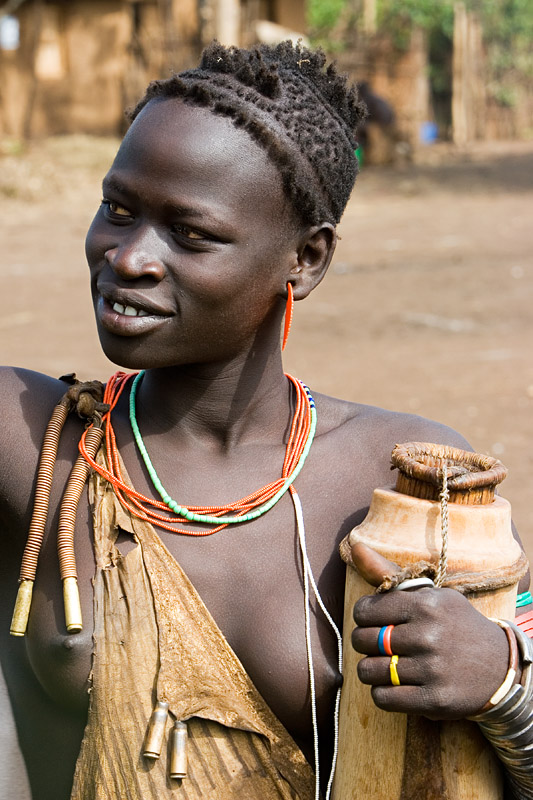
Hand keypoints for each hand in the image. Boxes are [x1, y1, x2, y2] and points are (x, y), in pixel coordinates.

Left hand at [350, 542, 509, 719]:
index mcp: (425, 605)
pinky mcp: (434, 700)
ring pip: (368, 671)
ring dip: (371, 670)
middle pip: (363, 640)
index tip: (373, 621)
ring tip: (385, 665)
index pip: (365, 610)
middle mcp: (428, 635)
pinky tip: (395, 685)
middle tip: (378, 644)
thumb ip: (390, 574)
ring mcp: (431, 669)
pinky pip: (383, 698)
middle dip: (363, 643)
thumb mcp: (432, 595)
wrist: (501, 667)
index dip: (363, 617)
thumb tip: (356, 547)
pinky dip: (382, 693)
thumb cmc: (456, 625)